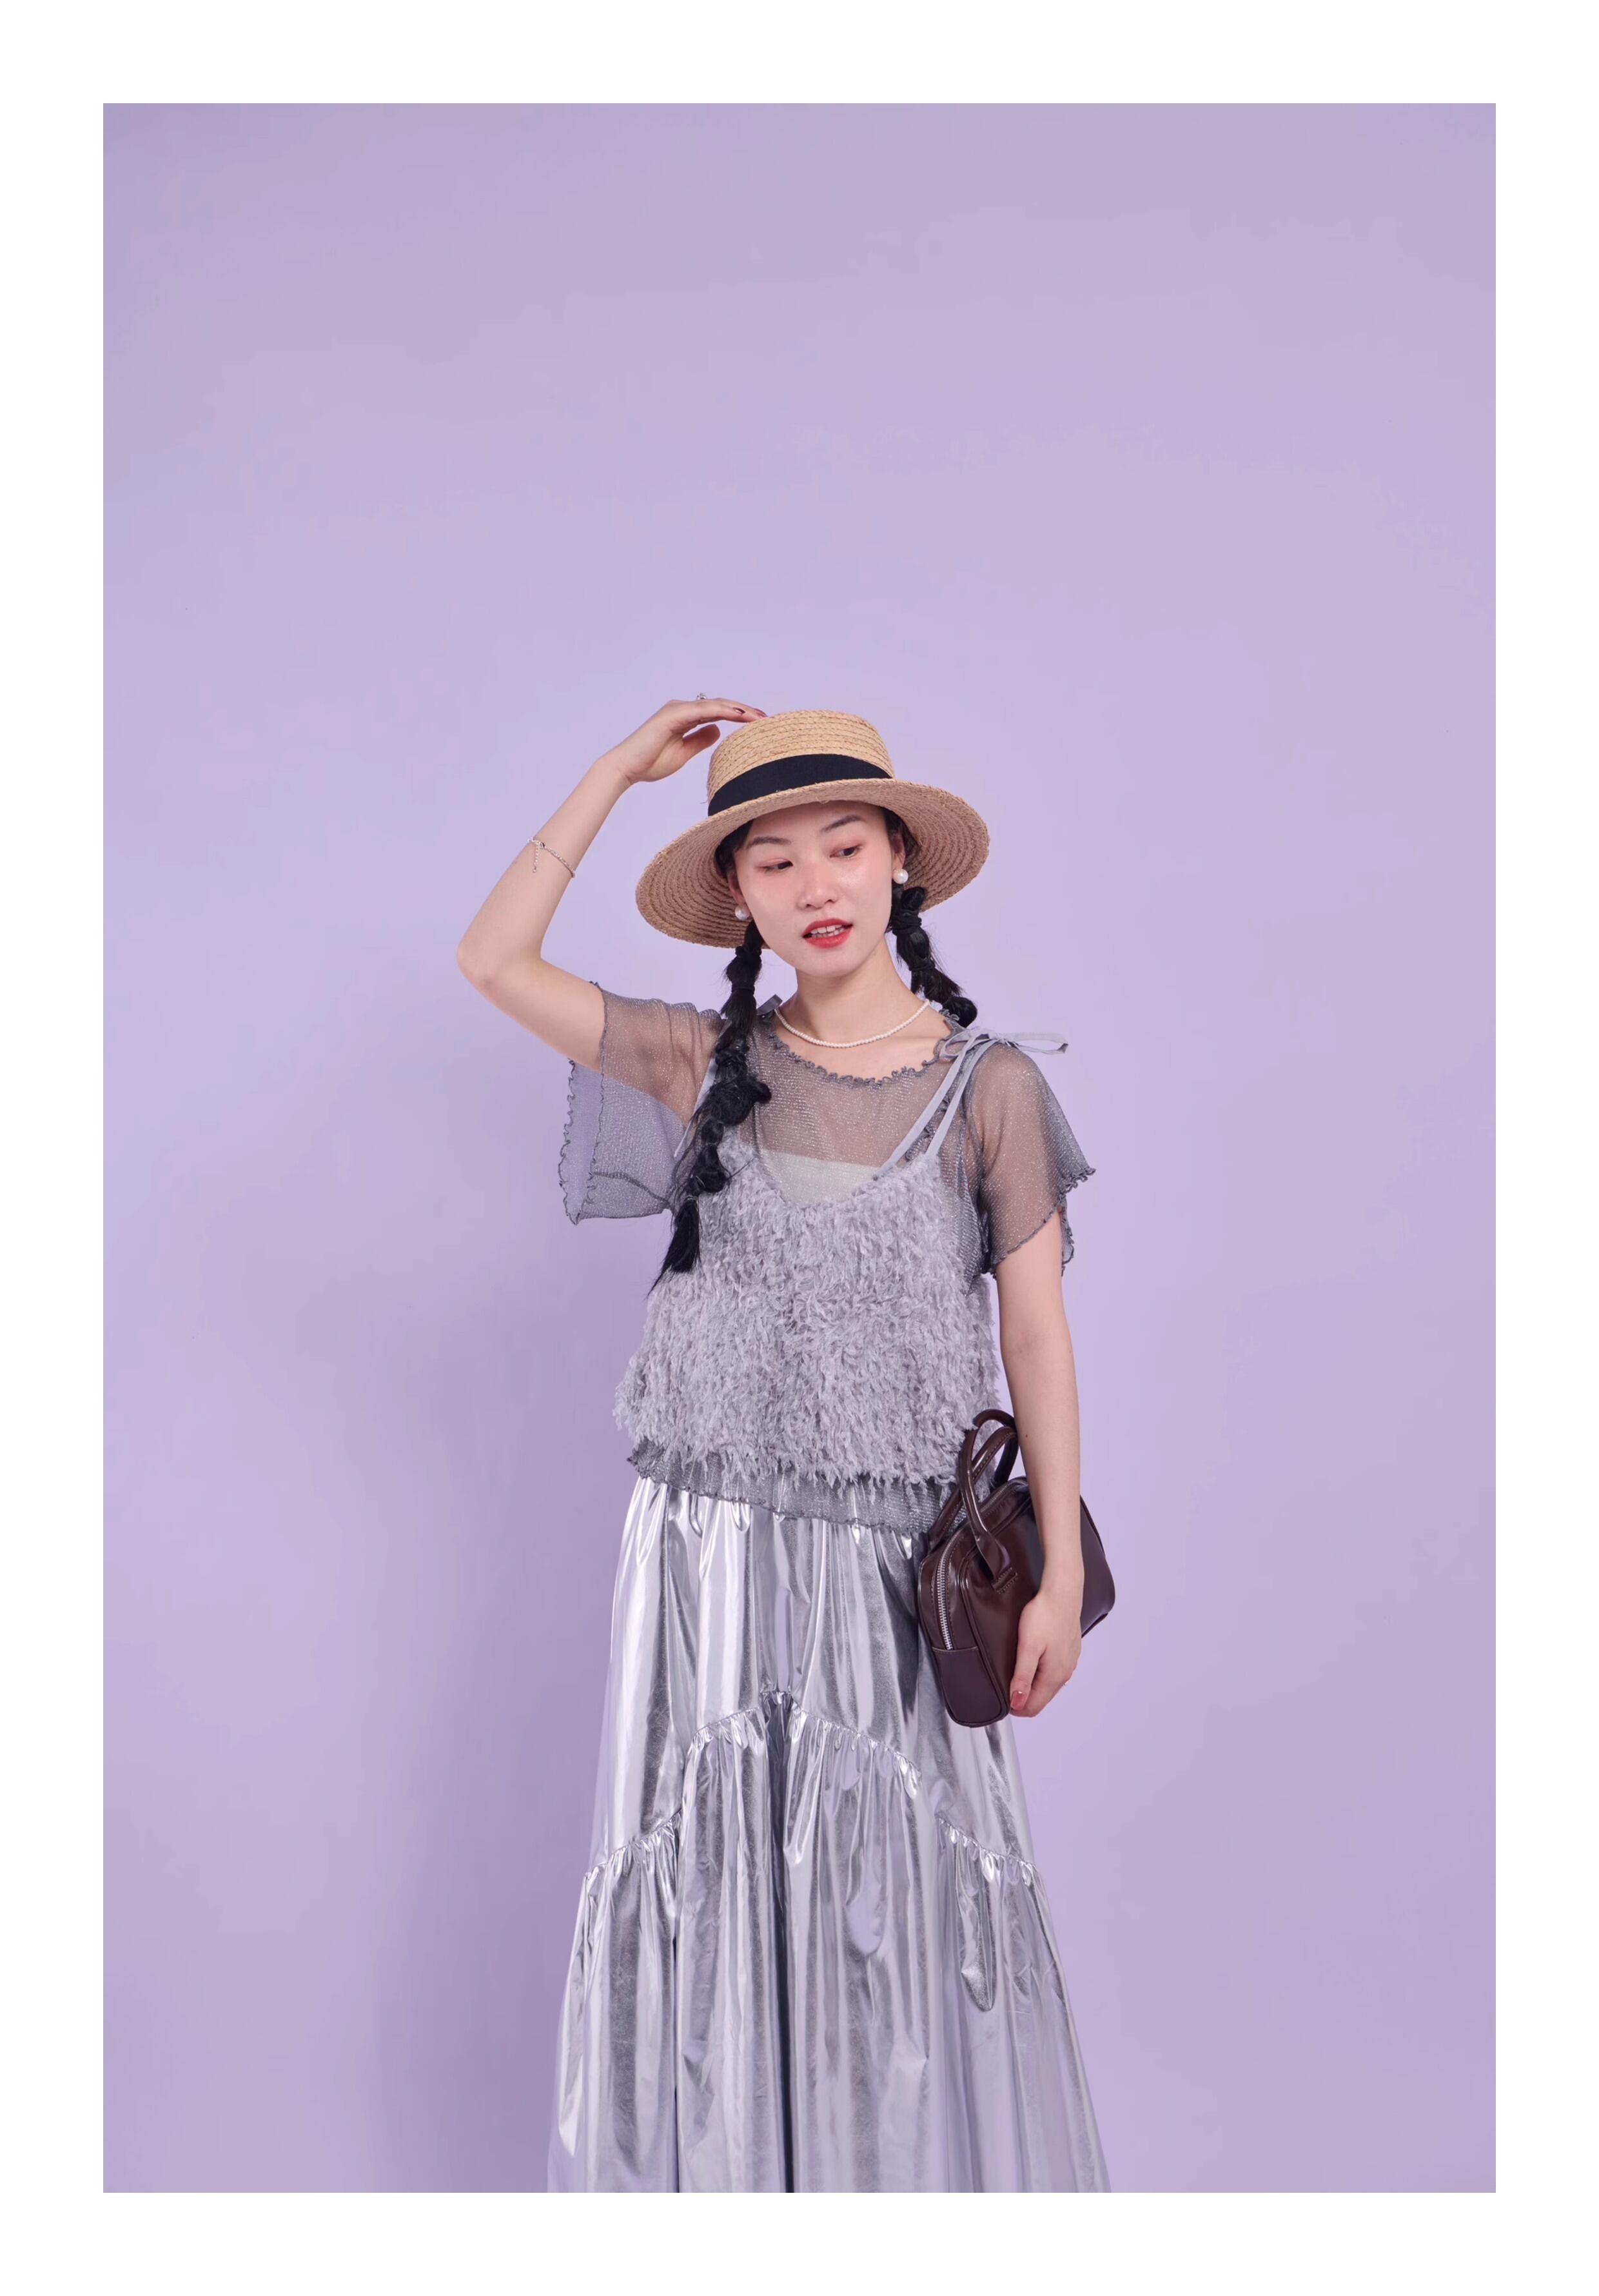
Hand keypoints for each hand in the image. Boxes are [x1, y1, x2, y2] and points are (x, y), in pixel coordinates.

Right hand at [604, 698, 766, 787]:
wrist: (627, 768)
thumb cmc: (650, 763)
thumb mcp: (683, 753)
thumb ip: (700, 740)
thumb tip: (717, 730)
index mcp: (685, 718)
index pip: (718, 713)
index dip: (739, 716)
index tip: (759, 722)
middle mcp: (682, 709)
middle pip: (720, 705)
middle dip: (744, 710)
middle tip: (766, 717)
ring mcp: (678, 709)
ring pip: (715, 705)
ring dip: (738, 709)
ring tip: (758, 716)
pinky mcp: (673, 714)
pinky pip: (703, 710)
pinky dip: (722, 710)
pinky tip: (739, 715)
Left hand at [1009, 1583, 1082, 1717]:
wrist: (1062, 1592)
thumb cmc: (1045, 1615)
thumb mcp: (1028, 1648)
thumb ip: (1022, 1677)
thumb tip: (1017, 1703)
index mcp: (1055, 1676)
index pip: (1034, 1707)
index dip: (1015, 1708)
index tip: (1000, 1698)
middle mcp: (1065, 1672)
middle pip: (1042, 1698)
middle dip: (1023, 1698)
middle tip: (1004, 1685)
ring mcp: (1069, 1662)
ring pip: (1048, 1685)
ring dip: (1032, 1686)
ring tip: (1015, 1673)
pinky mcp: (1069, 1651)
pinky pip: (1054, 1671)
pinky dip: (1041, 1673)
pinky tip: (1032, 1662)